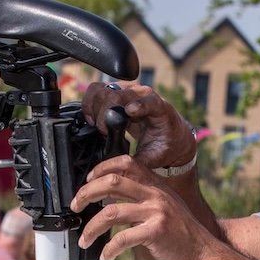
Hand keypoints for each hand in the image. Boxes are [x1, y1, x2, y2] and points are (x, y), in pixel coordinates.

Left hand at [72, 155, 233, 259]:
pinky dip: (109, 249)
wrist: (203, 254)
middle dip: (87, 193)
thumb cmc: (181, 236)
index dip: (102, 167)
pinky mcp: (156, 231)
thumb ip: (138, 204)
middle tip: (76, 205)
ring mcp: (157, 211)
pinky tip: (105, 256)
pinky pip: (123, 237)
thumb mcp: (161, 210)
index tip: (88, 180)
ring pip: (111, 212)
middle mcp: (155, 194)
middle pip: (112, 181)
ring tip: (85, 238)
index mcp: (155, 186)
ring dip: (91, 227)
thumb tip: (107, 206)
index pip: (126, 162)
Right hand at [81, 81, 195, 172]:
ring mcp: (127, 92)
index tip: (130, 112)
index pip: (149, 101)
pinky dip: (89, 103)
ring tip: (97, 125)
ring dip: (94, 107)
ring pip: (103, 90)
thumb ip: (139, 162)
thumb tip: (118, 169)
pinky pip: (96, 91)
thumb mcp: (155, 158)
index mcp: (159, 108)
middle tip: (105, 132)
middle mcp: (141, 95)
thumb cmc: (165, 145)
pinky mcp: (115, 94)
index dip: (139, 105)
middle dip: (104, 113)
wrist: (170, 136)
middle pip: (116, 94)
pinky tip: (92, 119)